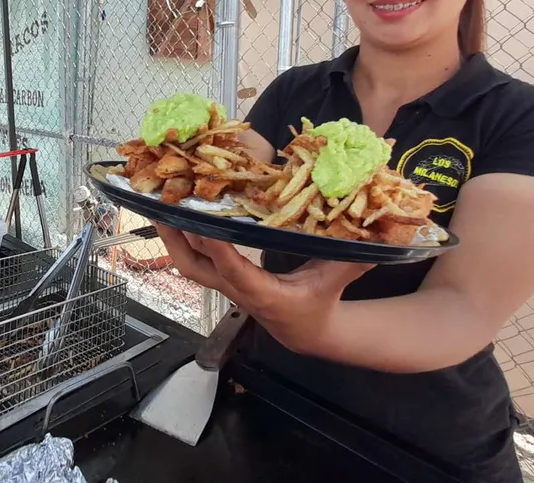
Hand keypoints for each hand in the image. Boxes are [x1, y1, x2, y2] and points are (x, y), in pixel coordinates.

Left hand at [155, 223, 373, 353]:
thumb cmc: (320, 303)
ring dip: (172, 235)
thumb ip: (353, 259)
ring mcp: (226, 285)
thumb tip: (377, 236)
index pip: (235, 271)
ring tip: (156, 202)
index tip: (204, 224)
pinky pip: (196, 258)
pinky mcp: (223, 278)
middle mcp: (237, 290)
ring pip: (188, 263)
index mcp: (264, 294)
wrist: (305, 332)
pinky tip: (174, 211)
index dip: (218, 248)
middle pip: (195, 269)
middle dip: (176, 240)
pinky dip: (182, 236)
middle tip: (161, 207)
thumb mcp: (336, 281)